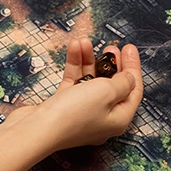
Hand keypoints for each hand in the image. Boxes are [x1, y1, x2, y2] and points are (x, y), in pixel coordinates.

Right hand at [27, 38, 143, 150]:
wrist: (37, 128)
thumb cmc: (73, 114)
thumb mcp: (106, 91)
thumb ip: (122, 82)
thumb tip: (129, 78)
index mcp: (119, 118)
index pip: (133, 90)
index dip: (133, 68)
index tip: (129, 49)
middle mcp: (102, 117)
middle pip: (112, 85)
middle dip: (111, 63)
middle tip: (111, 47)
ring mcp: (82, 112)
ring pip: (91, 81)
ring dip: (89, 59)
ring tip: (85, 41)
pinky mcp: (64, 106)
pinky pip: (74, 82)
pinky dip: (75, 65)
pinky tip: (74, 49)